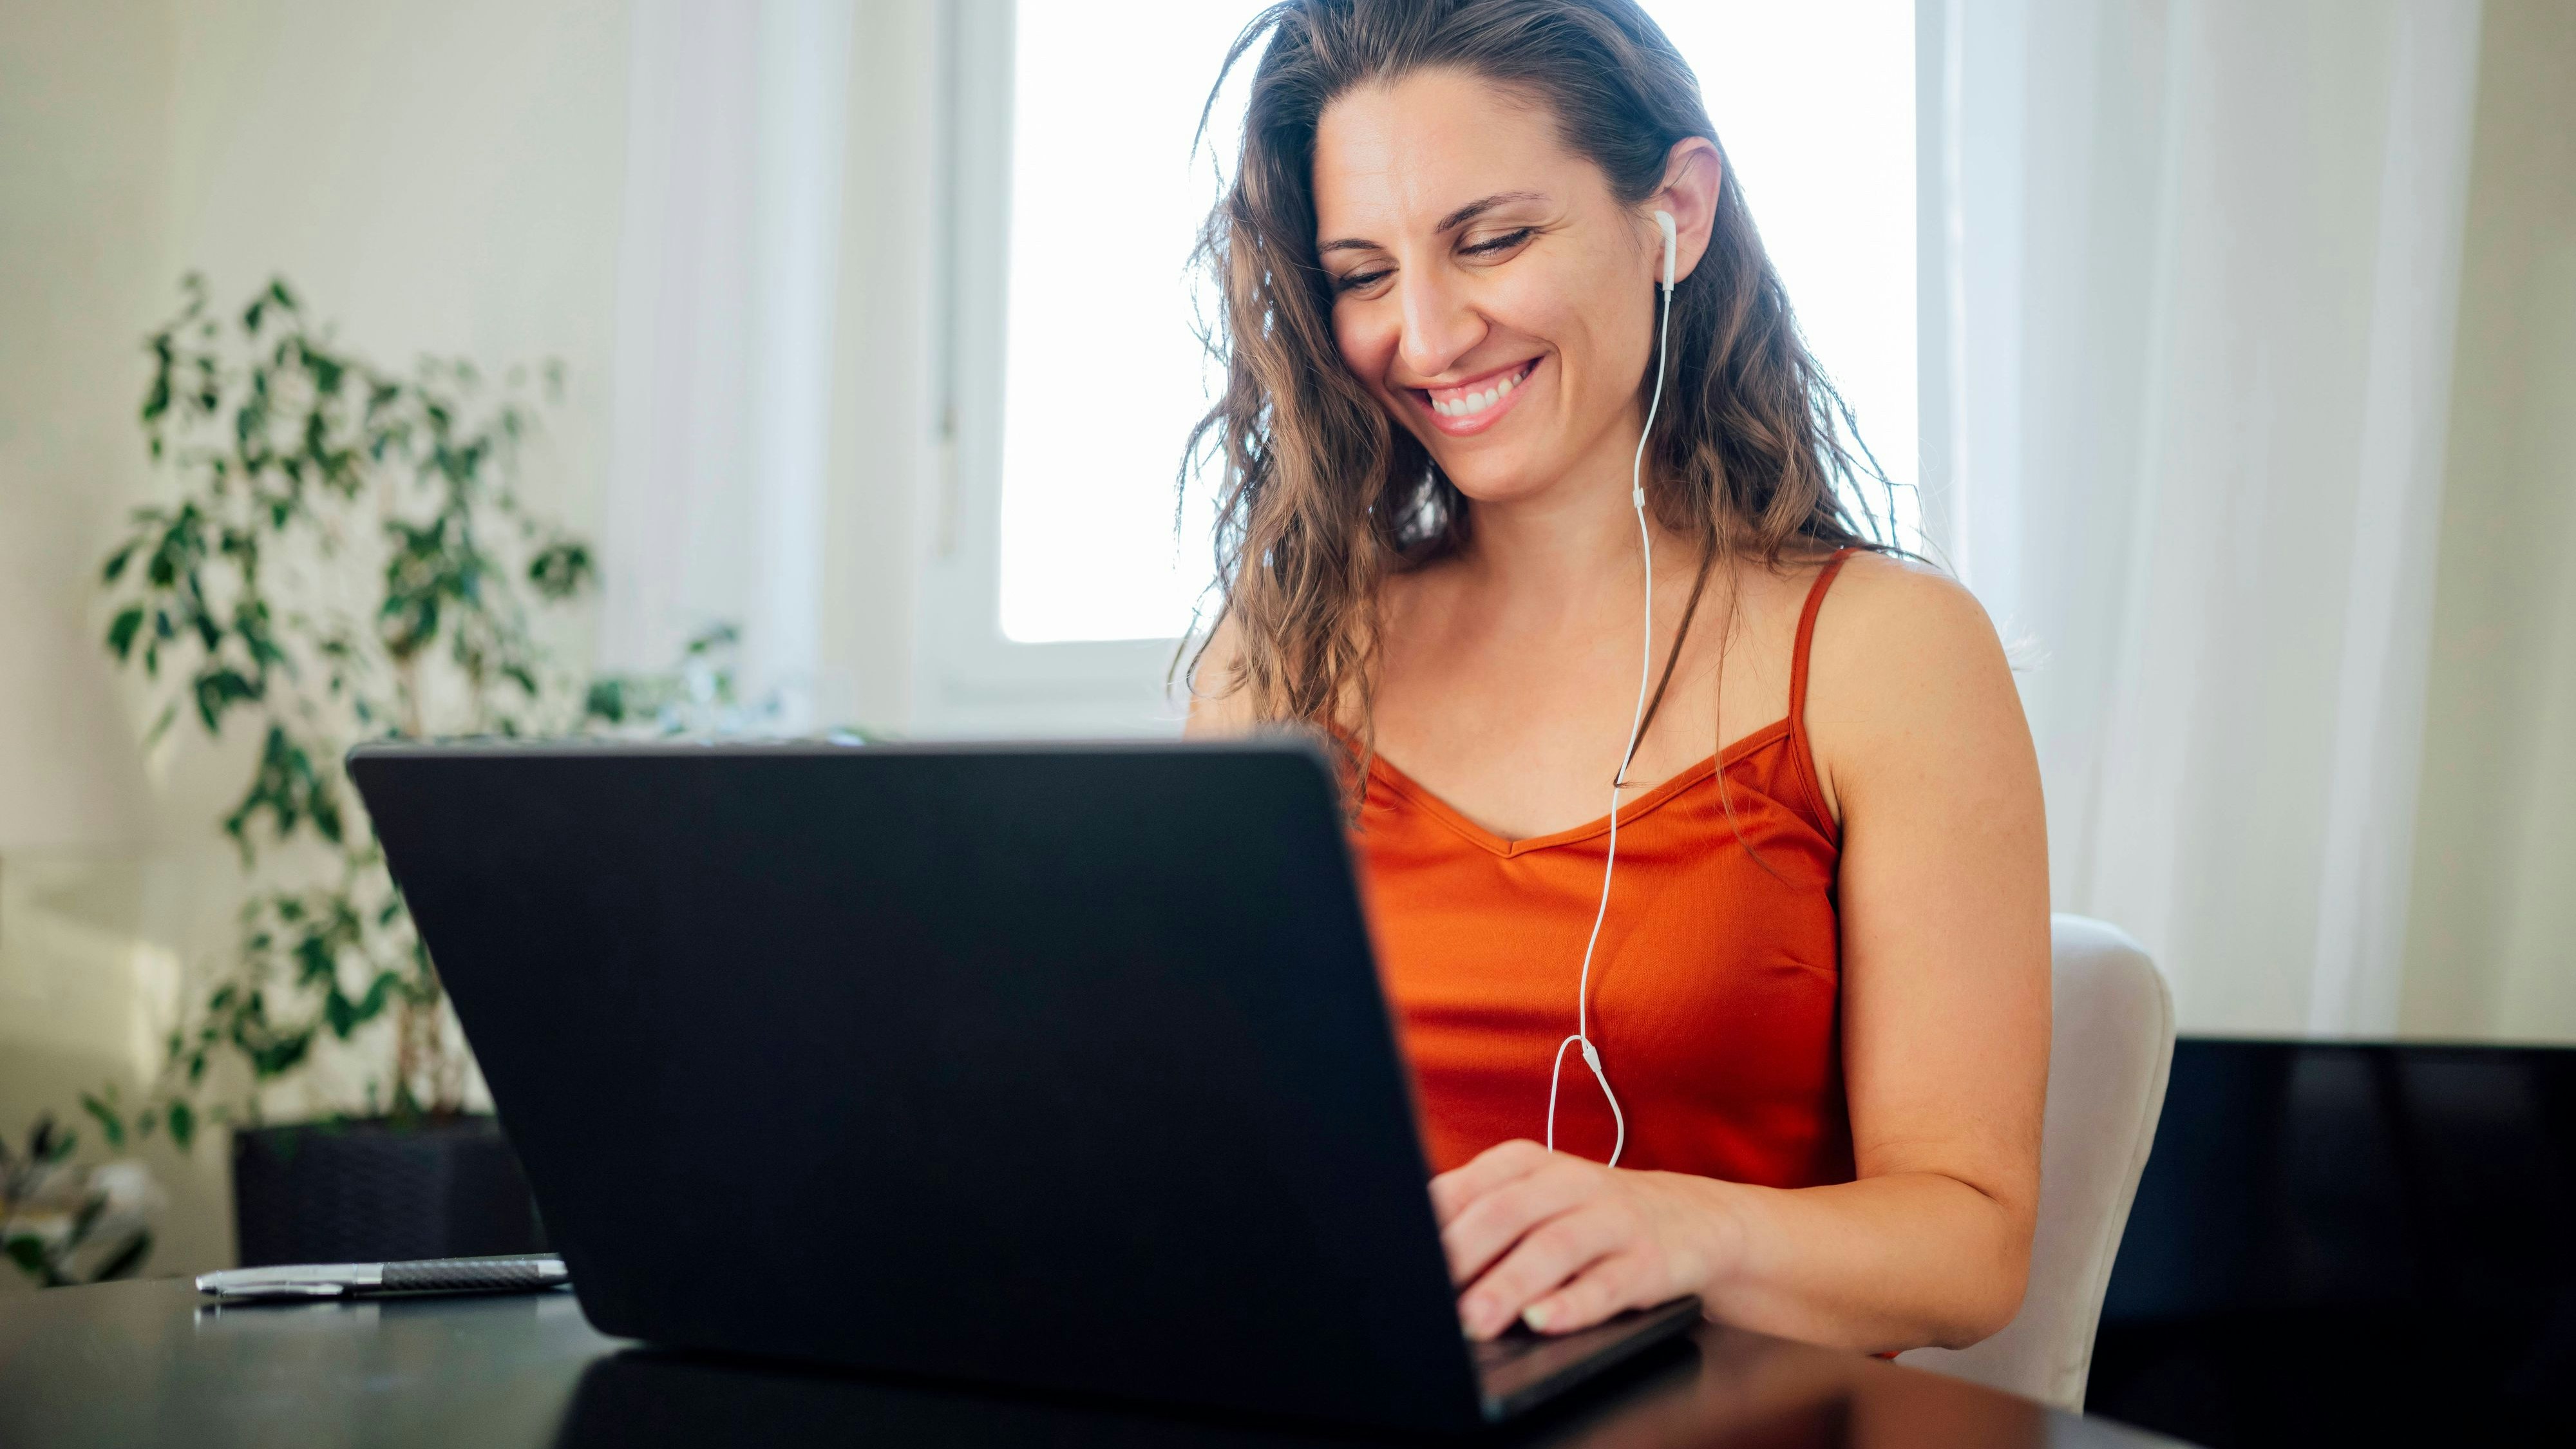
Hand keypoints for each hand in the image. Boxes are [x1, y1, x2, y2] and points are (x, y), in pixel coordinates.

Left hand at [1430, 1139, 1730, 1339]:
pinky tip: (1544, 1320)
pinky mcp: (1648, 1261)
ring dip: (1510, 1285)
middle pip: (1507, 1213)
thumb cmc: (1592, 1214)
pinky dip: (1573, 1304)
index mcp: (1529, 1163)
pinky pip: (1607, 1283)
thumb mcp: (1537, 1198)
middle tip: (1431, 1297)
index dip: (1434, 1224)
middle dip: (1464, 1257)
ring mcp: (1613, 1219)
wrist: (1695, 1219)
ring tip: (1477, 1319)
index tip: (1404, 1258)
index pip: (1470, 1185)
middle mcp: (1570, 1182)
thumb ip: (1481, 1215)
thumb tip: (1415, 1254)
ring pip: (1555, 1247)